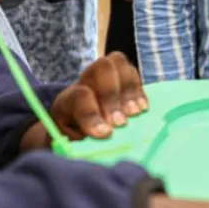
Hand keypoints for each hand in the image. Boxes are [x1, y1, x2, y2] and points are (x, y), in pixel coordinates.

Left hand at [21, 52, 148, 149]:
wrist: (71, 131)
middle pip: (101, 67)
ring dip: (129, 88)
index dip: (94, 114)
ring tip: (134, 113)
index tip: (106, 133)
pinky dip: (139, 89)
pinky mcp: (118, 79)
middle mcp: (84, 82)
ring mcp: (101, 77)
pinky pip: (131, 70)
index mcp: (66, 102)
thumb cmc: (73, 142)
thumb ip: (81, 143)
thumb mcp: (69, 146)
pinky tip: (142, 108)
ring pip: (117, 61)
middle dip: (114, 94)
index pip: (80, 96)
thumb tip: (104, 137)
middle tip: (121, 122)